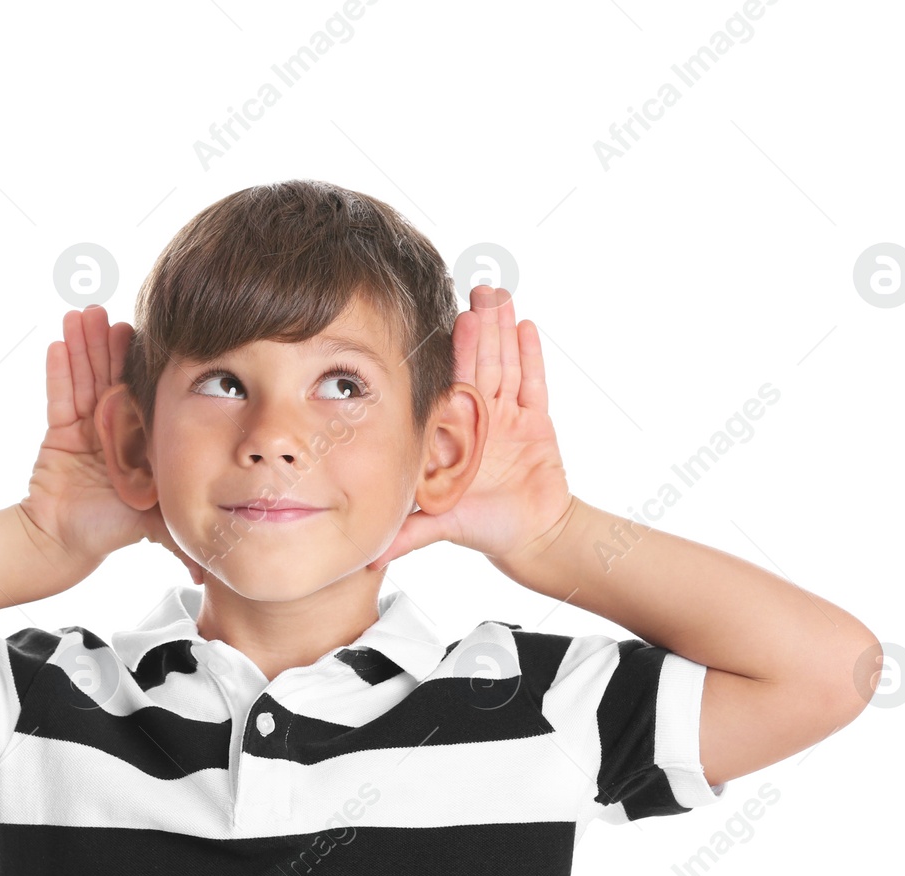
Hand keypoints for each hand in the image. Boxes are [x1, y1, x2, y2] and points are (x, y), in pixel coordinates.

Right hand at [18, 305, 205, 584]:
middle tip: (103, 311)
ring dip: (81, 346)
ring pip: (84, 379)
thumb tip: (213, 554)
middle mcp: (113, 426)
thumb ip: (183, 525)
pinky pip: (59, 398)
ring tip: (79, 315)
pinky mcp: (58, 433)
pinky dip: (58, 372)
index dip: (136, 361)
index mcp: (139, 436)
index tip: (137, 331)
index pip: (140, 391)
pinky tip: (58, 344)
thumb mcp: (155, 518)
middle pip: (109, 375)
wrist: (65, 544)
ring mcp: (85, 426)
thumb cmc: (111, 529)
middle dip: (104, 343)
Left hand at [368, 285, 575, 570]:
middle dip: (478, 329)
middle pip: (478, 365)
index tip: (443, 323)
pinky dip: (531, 357)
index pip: (448, 387)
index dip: (449, 356)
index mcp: (452, 434)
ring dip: (502, 331)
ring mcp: (507, 416)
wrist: (532, 538)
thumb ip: (409, 534)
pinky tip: (527, 327)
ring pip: (505, 366)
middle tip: (475, 291)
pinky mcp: (535, 421)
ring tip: (498, 296)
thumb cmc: (483, 529)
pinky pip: (533, 384)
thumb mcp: (441, 526)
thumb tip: (368, 556)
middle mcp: (476, 418)